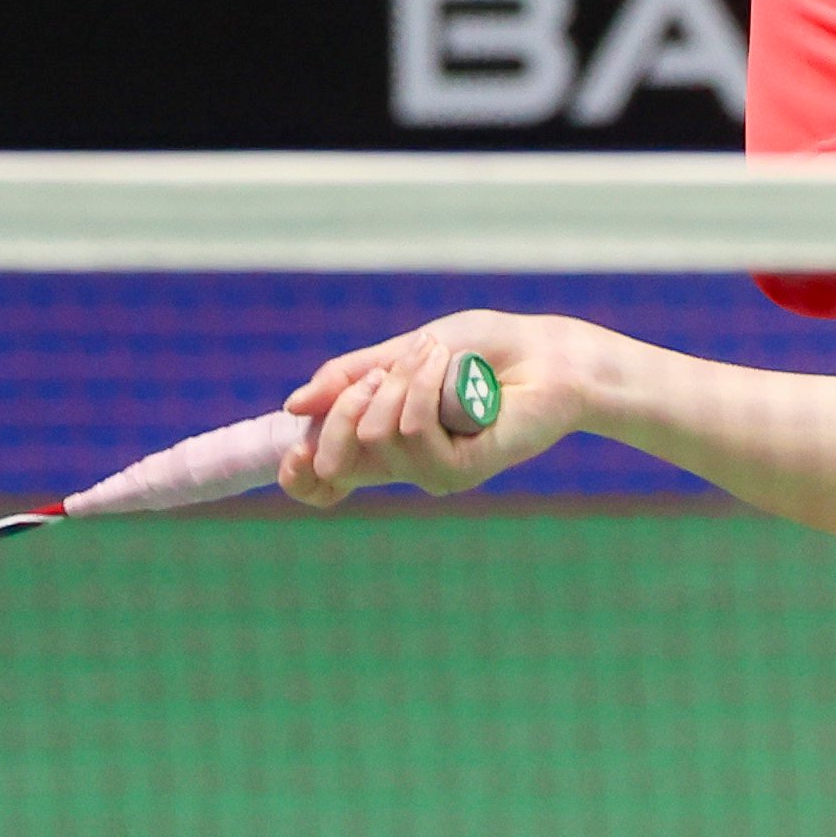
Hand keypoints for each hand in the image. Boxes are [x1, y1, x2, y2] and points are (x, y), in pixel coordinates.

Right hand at [276, 310, 594, 506]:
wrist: (543, 352)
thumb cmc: (478, 351)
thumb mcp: (399, 354)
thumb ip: (348, 379)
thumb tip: (293, 408)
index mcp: (379, 441)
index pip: (322, 485)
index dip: (299, 474)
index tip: (296, 449)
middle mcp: (401, 465)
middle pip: (332, 459)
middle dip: (345, 400)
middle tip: (387, 369)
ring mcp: (430, 472)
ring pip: (373, 436)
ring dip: (399, 381)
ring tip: (436, 358)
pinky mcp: (460, 470)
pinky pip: (413, 432)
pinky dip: (423, 390)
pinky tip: (449, 370)